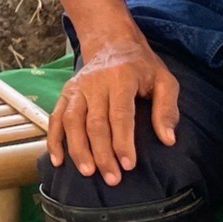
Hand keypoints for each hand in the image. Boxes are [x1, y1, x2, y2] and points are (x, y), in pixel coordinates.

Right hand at [47, 30, 180, 184]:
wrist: (112, 43)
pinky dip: (54, 140)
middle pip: (95, 123)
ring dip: (78, 149)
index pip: (120, 115)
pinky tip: (58, 161)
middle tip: (112, 179)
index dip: (123, 142)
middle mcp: (95, 83)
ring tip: (87, 173)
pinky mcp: (66, 93)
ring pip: (72, 122)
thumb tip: (168, 140)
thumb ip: (167, 109)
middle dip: (102, 153)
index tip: (128, 165)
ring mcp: (77, 88)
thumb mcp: (164, 81)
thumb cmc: (142, 67)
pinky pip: (55, 118)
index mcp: (121, 78)